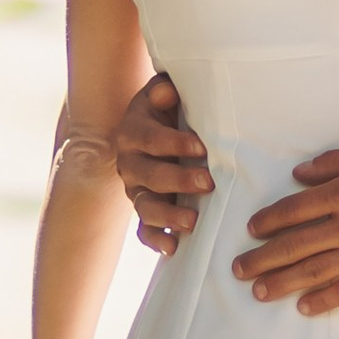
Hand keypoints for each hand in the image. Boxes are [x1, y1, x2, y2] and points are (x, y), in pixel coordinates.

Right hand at [115, 68, 211, 256]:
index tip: (200, 146)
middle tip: (208, 182)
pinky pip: (144, 230)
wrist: (160, 128)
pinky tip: (174, 247)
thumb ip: (166, 90)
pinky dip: (156, 240)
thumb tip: (167, 92)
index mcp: (133, 131)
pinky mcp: (145, 209)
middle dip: (178, 180)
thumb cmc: (173, 109)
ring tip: (192, 223)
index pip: (149, 138)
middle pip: (148, 175)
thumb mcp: (167, 94)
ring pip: (145, 206)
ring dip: (167, 216)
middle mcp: (129, 162)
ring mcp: (136, 189)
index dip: (173, 142)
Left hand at [236, 142, 338, 317]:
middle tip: (239, 269)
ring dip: (284, 282)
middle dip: (263, 258)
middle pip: (296, 245)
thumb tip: (300, 175)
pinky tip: (305, 308)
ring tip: (260, 292)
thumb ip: (334, 163)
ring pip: (316, 271)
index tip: (252, 230)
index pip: (295, 210)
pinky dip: (325, 300)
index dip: (269, 221)